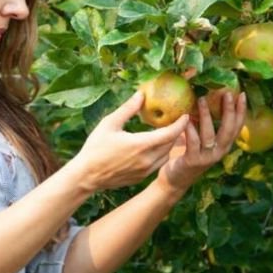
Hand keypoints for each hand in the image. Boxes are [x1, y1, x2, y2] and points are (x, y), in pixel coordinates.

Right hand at [69, 91, 189, 191]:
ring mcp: (145, 170)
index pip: (170, 133)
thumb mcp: (109, 124)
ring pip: (166, 155)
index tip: (185, 114)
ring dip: (168, 144)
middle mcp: (147, 159)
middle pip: (170, 144)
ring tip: (166, 133)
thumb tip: (141, 94)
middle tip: (177, 121)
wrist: (87, 176)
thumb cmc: (95, 147)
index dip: (180, 123)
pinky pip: (157, 164)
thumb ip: (128, 109)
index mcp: (141, 144)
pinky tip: (153, 147)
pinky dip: (160, 154)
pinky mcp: (141, 177)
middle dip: (177, 132)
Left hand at [157, 90, 246, 193]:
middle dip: (229, 111)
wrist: (174, 179)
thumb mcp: (199, 138)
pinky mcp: (193, 161)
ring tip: (201, 99)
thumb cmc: (186, 154)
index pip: (237, 126)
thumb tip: (204, 98)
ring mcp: (207, 157)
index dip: (241, 111)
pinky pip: (193, 143)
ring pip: (210, 135)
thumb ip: (203, 124)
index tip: (241, 94)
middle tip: (228, 94)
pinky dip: (191, 130)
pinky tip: (187, 119)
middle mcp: (219, 151)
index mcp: (223, 145)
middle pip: (229, 130)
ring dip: (206, 116)